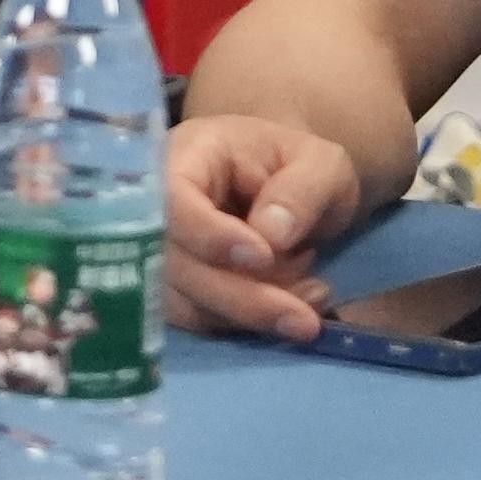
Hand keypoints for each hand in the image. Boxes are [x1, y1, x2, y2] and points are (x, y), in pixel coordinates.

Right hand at [160, 115, 358, 339]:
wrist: (293, 187)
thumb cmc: (300, 165)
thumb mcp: (321, 165)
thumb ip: (300, 192)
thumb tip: (269, 238)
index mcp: (190, 154)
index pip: (172, 196)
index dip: (207, 234)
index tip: (263, 257)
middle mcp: (160, 202)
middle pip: (174, 261)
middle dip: (240, 297)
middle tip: (304, 320)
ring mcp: (163, 249)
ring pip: (183, 301)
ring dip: (248, 316)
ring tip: (309, 309)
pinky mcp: (178, 287)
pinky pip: (199, 319)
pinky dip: (246, 325)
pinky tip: (294, 312)